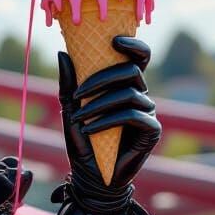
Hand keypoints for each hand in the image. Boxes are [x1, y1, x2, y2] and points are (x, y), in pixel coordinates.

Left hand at [53, 36, 159, 214]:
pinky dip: (107, 120)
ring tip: (76, 118)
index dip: (133, 44)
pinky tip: (89, 129)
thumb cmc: (83, 140)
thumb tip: (62, 52)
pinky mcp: (151, 131)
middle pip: (131, 71)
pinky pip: (131, 116)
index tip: (114, 39)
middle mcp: (140, 95)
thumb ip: (69, 83)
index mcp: (124, 86)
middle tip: (77, 94)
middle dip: (102, 78)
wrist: (91, 175)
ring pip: (129, 93)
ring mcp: (148, 112)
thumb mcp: (70, 108)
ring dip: (98, 104)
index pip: (138, 58)